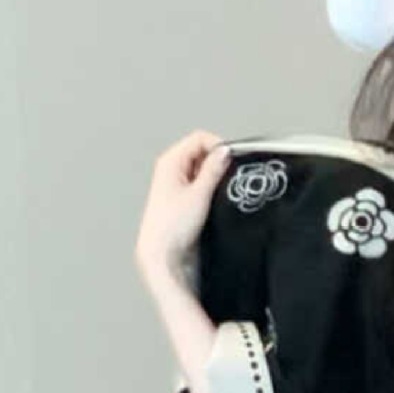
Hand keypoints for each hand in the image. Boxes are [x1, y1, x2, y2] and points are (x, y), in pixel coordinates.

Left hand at [135, 129, 231, 287]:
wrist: (162, 254)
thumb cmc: (171, 228)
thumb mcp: (199, 194)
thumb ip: (214, 170)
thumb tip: (225, 152)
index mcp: (170, 161)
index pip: (200, 138)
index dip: (218, 146)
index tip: (231, 160)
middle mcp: (171, 169)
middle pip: (201, 151)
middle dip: (217, 162)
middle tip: (227, 177)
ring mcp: (176, 183)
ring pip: (202, 168)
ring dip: (214, 176)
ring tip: (218, 193)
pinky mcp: (182, 197)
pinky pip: (200, 183)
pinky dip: (210, 187)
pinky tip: (213, 200)